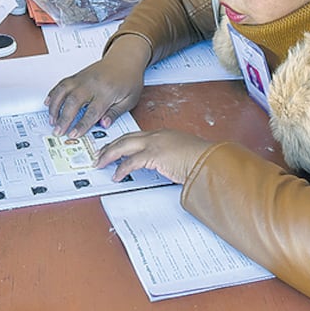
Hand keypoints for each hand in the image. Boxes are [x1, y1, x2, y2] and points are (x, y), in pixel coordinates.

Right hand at [44, 35, 150, 137]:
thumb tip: (104, 124)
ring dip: (55, 107)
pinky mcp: (77, 75)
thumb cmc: (129, 79)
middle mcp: (92, 84)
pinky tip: (48, 103)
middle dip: (63, 119)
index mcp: (107, 92)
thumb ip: (116, 113)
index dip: (81, 124)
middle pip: (73, 102)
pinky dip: (53, 94)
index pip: (92, 112)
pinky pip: (61, 84)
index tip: (73, 134)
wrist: (125, 58)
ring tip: (52, 121)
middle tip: (58, 132)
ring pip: (63, 92)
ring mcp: (82, 78)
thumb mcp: (130, 99)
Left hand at [94, 129, 214, 183]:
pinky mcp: (154, 155)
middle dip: (110, 146)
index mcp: (163, 134)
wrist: (210, 160)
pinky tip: (116, 176)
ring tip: (100, 163)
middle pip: (126, 138)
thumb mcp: (183, 156)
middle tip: (99, 154)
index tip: (113, 147)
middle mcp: (157, 136)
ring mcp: (155, 144)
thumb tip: (167, 169)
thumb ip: (171, 159)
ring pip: (124, 146)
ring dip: (109, 155)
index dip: (122, 142)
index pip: (136, 136)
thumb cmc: (202, 160)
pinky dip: (121, 169)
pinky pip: (131, 162)